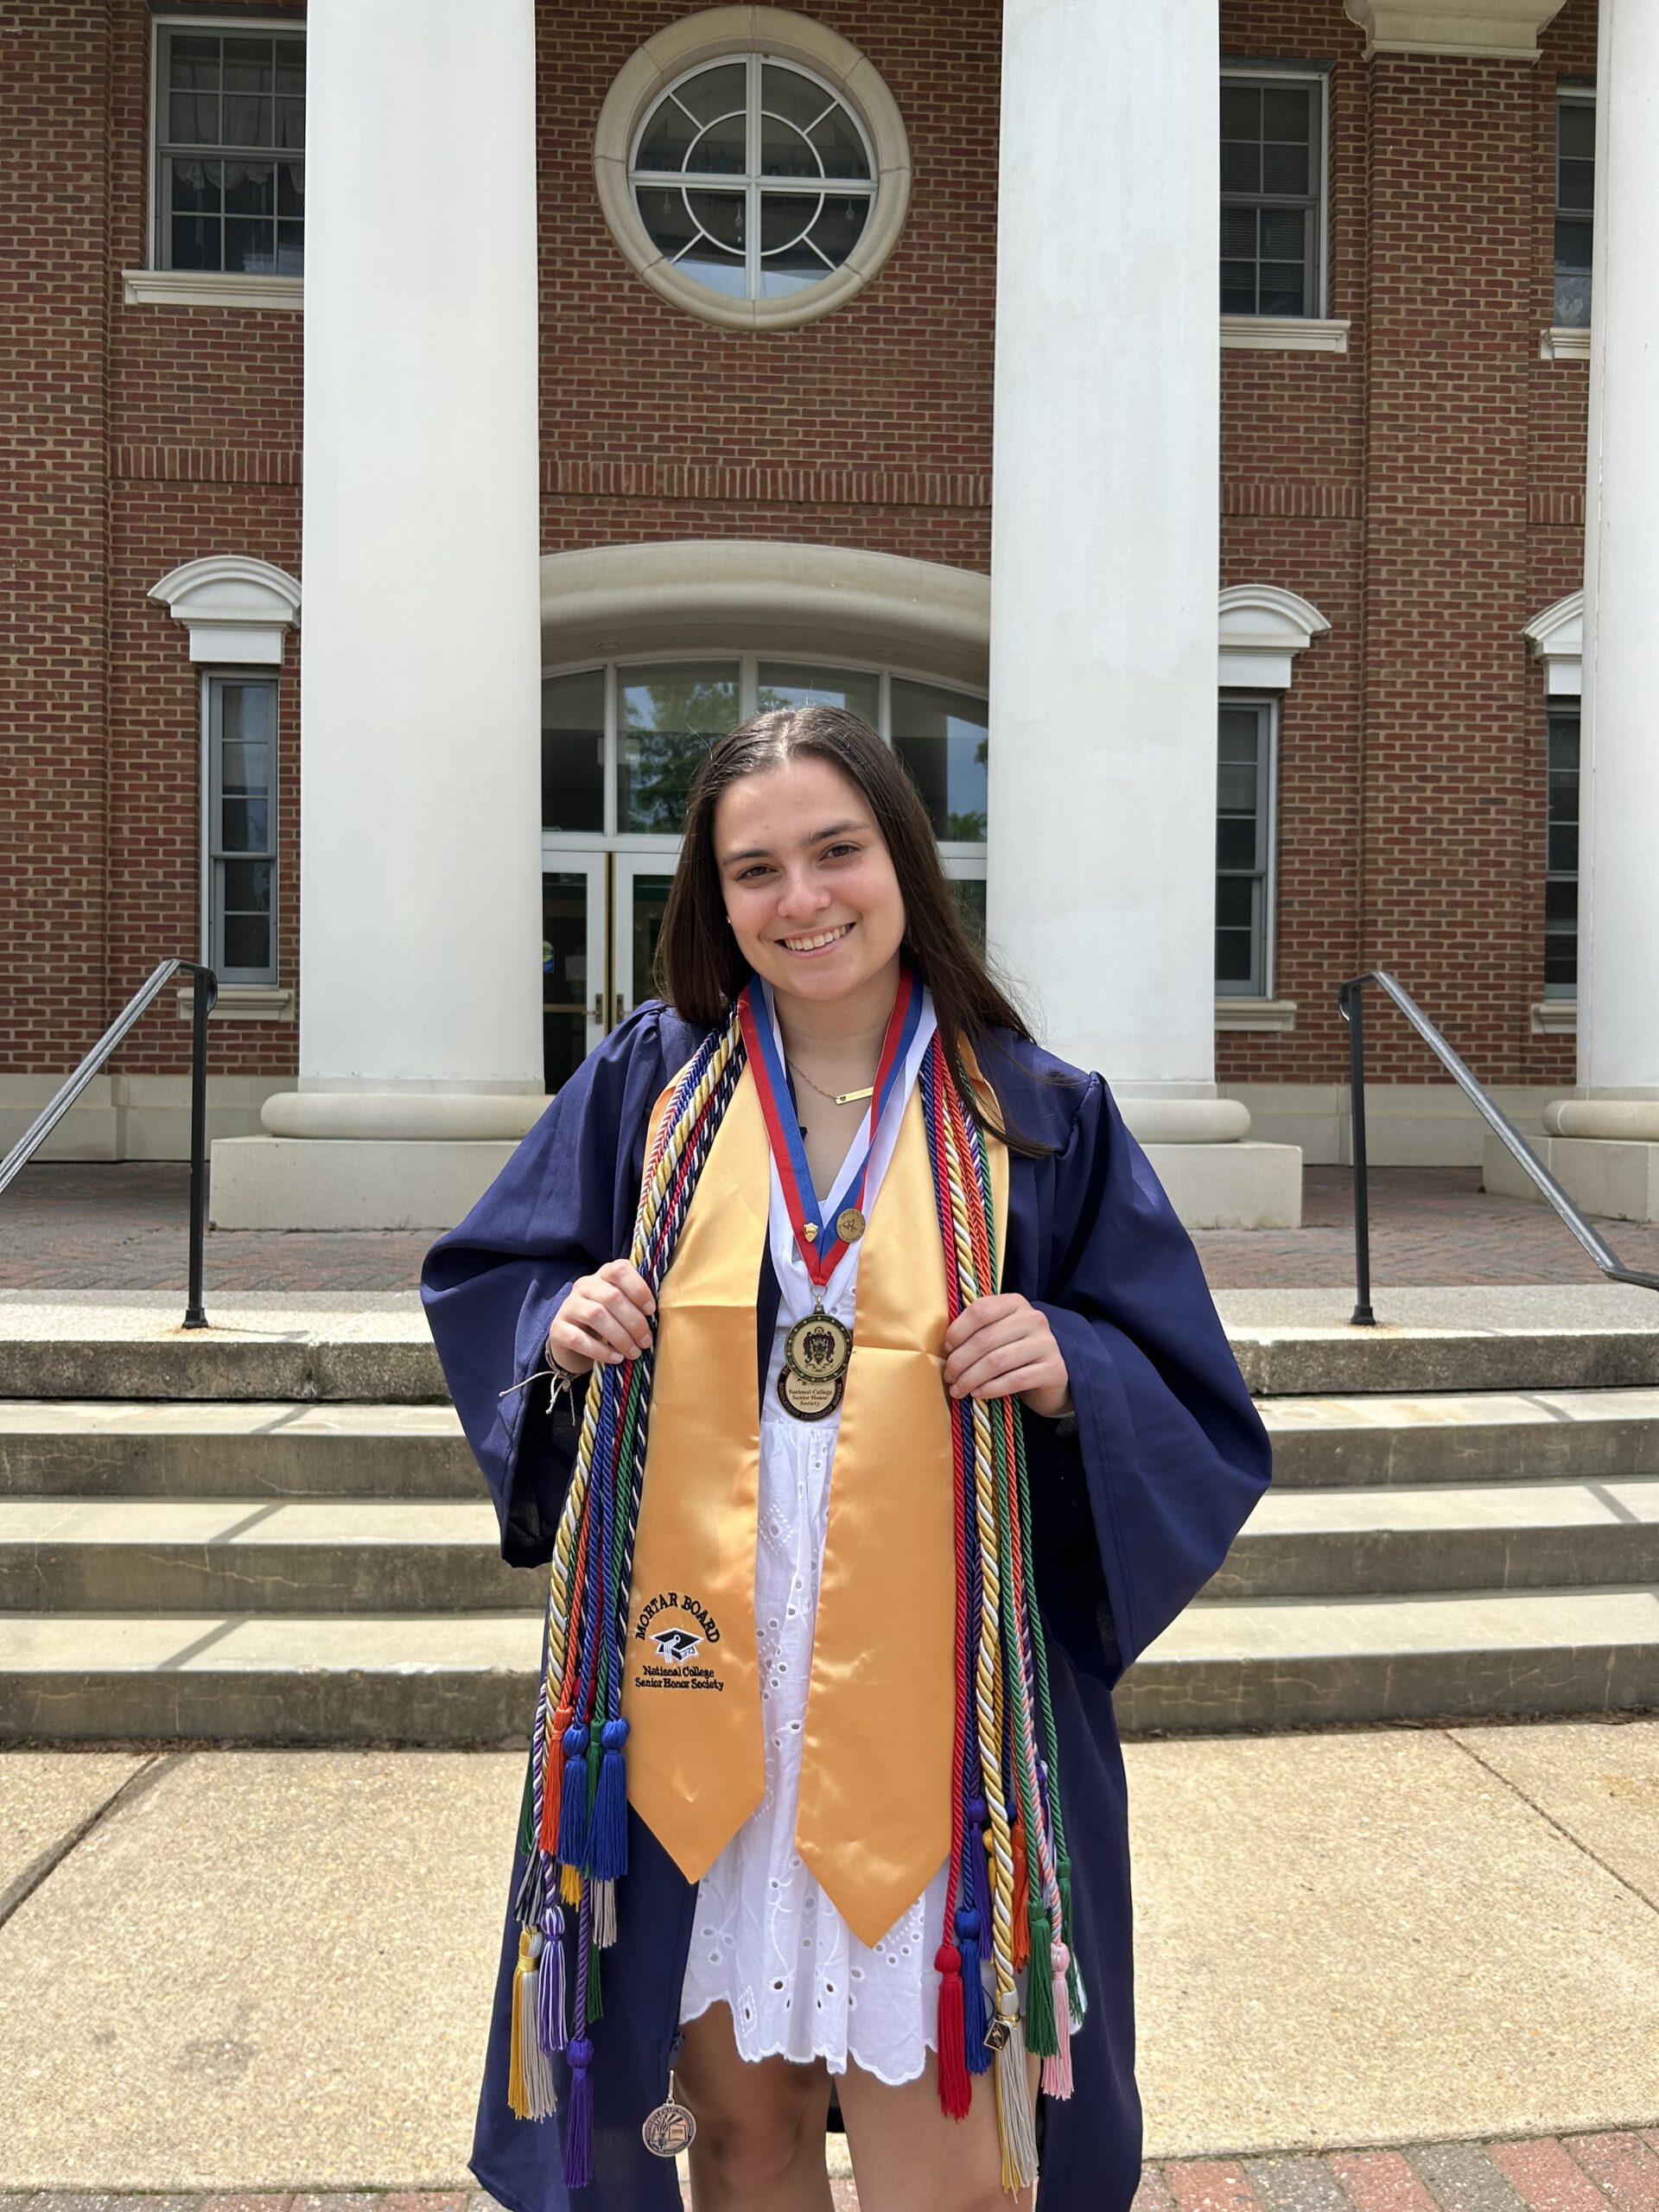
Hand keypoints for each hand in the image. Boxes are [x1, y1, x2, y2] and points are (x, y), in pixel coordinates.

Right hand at [547, 1258, 654, 1373]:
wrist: (574, 1344)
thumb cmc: (608, 1323)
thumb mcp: (621, 1308)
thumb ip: (636, 1303)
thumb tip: (660, 1313)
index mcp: (603, 1276)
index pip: (619, 1270)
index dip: (638, 1289)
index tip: (651, 1310)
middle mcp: (583, 1286)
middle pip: (611, 1296)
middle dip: (634, 1321)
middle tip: (646, 1341)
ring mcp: (568, 1306)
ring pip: (596, 1315)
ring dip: (620, 1337)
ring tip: (633, 1352)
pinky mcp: (557, 1329)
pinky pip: (578, 1338)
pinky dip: (600, 1350)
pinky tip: (616, 1359)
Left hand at [943, 1292, 1071, 1419]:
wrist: (1051, 1374)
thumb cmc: (1015, 1350)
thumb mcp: (999, 1332)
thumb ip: (978, 1330)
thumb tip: (947, 1346)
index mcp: (1016, 1303)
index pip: (981, 1310)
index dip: (958, 1330)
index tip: (947, 1348)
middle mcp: (1033, 1319)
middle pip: (985, 1339)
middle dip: (960, 1361)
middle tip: (948, 1376)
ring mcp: (1046, 1343)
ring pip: (997, 1361)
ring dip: (971, 1378)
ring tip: (958, 1389)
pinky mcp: (1054, 1369)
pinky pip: (1015, 1380)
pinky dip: (991, 1389)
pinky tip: (978, 1394)